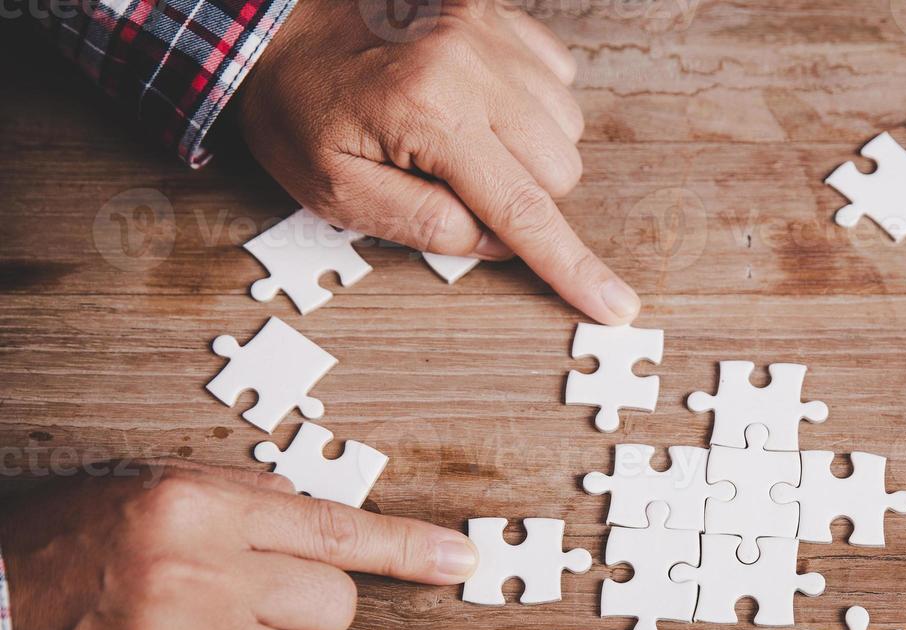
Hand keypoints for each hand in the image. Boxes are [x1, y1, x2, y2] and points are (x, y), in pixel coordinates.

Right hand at [0, 462, 478, 629]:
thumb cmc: (68, 548)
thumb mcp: (153, 492)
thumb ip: (243, 504)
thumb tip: (323, 522)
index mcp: (199, 505)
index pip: (335, 529)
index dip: (409, 549)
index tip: (460, 561)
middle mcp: (196, 569)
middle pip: (334, 609)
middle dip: (308, 619)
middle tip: (250, 615)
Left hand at [234, 0, 640, 324]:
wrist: (270, 20)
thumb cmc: (296, 105)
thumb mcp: (334, 189)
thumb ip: (422, 224)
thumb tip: (496, 243)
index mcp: (430, 113)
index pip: (523, 210)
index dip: (571, 267)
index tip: (616, 305)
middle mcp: (470, 63)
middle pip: (559, 168)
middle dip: (523, 196)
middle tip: (458, 187)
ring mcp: (486, 29)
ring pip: (565, 125)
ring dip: (528, 150)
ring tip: (463, 141)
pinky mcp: (493, 9)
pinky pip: (556, 74)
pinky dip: (530, 103)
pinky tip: (480, 104)